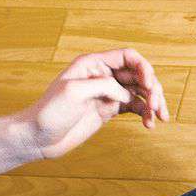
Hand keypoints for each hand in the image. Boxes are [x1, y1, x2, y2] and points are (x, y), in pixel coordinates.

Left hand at [8, 48, 168, 160]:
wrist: (37, 137)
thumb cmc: (50, 112)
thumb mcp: (75, 92)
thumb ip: (105, 85)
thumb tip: (127, 94)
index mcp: (92, 64)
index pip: (128, 57)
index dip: (144, 68)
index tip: (149, 86)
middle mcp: (102, 76)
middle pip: (139, 75)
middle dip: (153, 89)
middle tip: (156, 107)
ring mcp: (107, 93)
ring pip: (140, 92)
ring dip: (153, 103)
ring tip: (157, 118)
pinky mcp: (109, 110)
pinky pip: (135, 107)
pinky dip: (145, 114)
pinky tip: (149, 124)